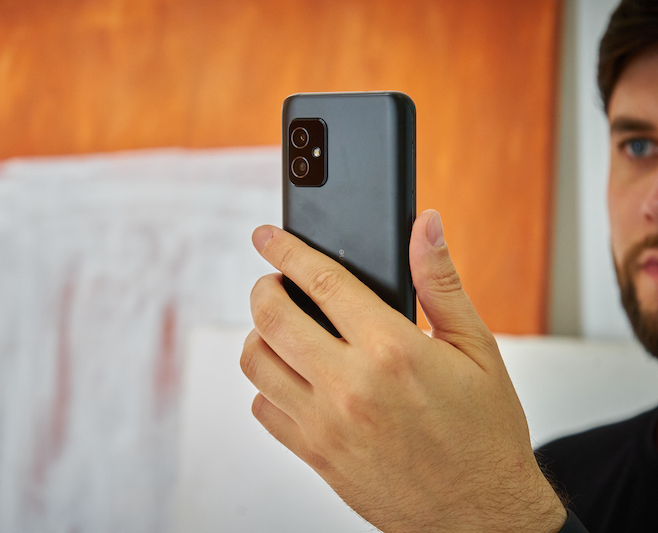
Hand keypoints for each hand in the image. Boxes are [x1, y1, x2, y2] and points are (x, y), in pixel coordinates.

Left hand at [241, 210, 565, 532]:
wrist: (481, 515)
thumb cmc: (485, 433)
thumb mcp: (476, 348)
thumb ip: (440, 281)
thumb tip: (425, 225)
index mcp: (393, 349)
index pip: (321, 280)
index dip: (285, 249)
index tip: (266, 236)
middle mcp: (351, 385)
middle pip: (271, 317)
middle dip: (263, 287)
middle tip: (274, 283)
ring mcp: (327, 423)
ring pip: (256, 362)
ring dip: (259, 336)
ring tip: (281, 330)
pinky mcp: (316, 455)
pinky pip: (265, 409)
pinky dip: (268, 386)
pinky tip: (294, 378)